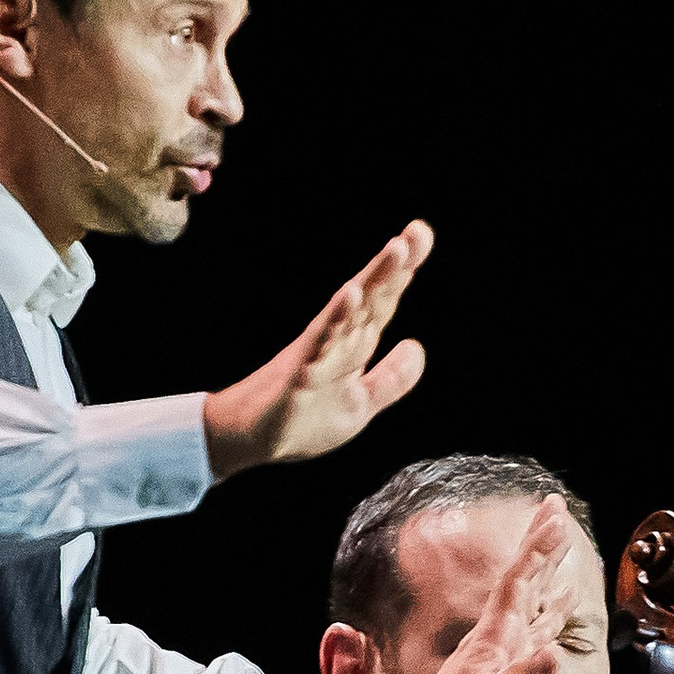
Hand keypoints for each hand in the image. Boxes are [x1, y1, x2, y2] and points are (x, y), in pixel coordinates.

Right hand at [202, 222, 434, 475]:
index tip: (421, 235)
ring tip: (395, 251)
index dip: (402, 271)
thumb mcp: (360, 405)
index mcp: (352, 345)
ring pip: (349, 309)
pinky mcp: (298, 371)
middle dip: (394, 264)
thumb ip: (390, 379)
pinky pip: (320, 340)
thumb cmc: (302, 420)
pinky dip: (336, 317)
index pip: (382, 302)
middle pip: (371, 296)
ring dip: (372, 279)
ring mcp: (317, 351)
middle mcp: (336, 339)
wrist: (253, 442)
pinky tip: (352, 294)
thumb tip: (417, 345)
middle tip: (418, 230)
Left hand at [404, 501, 576, 673]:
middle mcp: (500, 634)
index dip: (537, 550)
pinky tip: (563, 601)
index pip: (518, 583)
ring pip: (531, 598)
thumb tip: (553, 654)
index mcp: (495, 638)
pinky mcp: (506, 663)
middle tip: (554, 506)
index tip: (554, 516)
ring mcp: (503, 647)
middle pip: (524, 579)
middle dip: (540, 544)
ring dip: (546, 570)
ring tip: (562, 544)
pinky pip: (536, 626)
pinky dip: (553, 608)